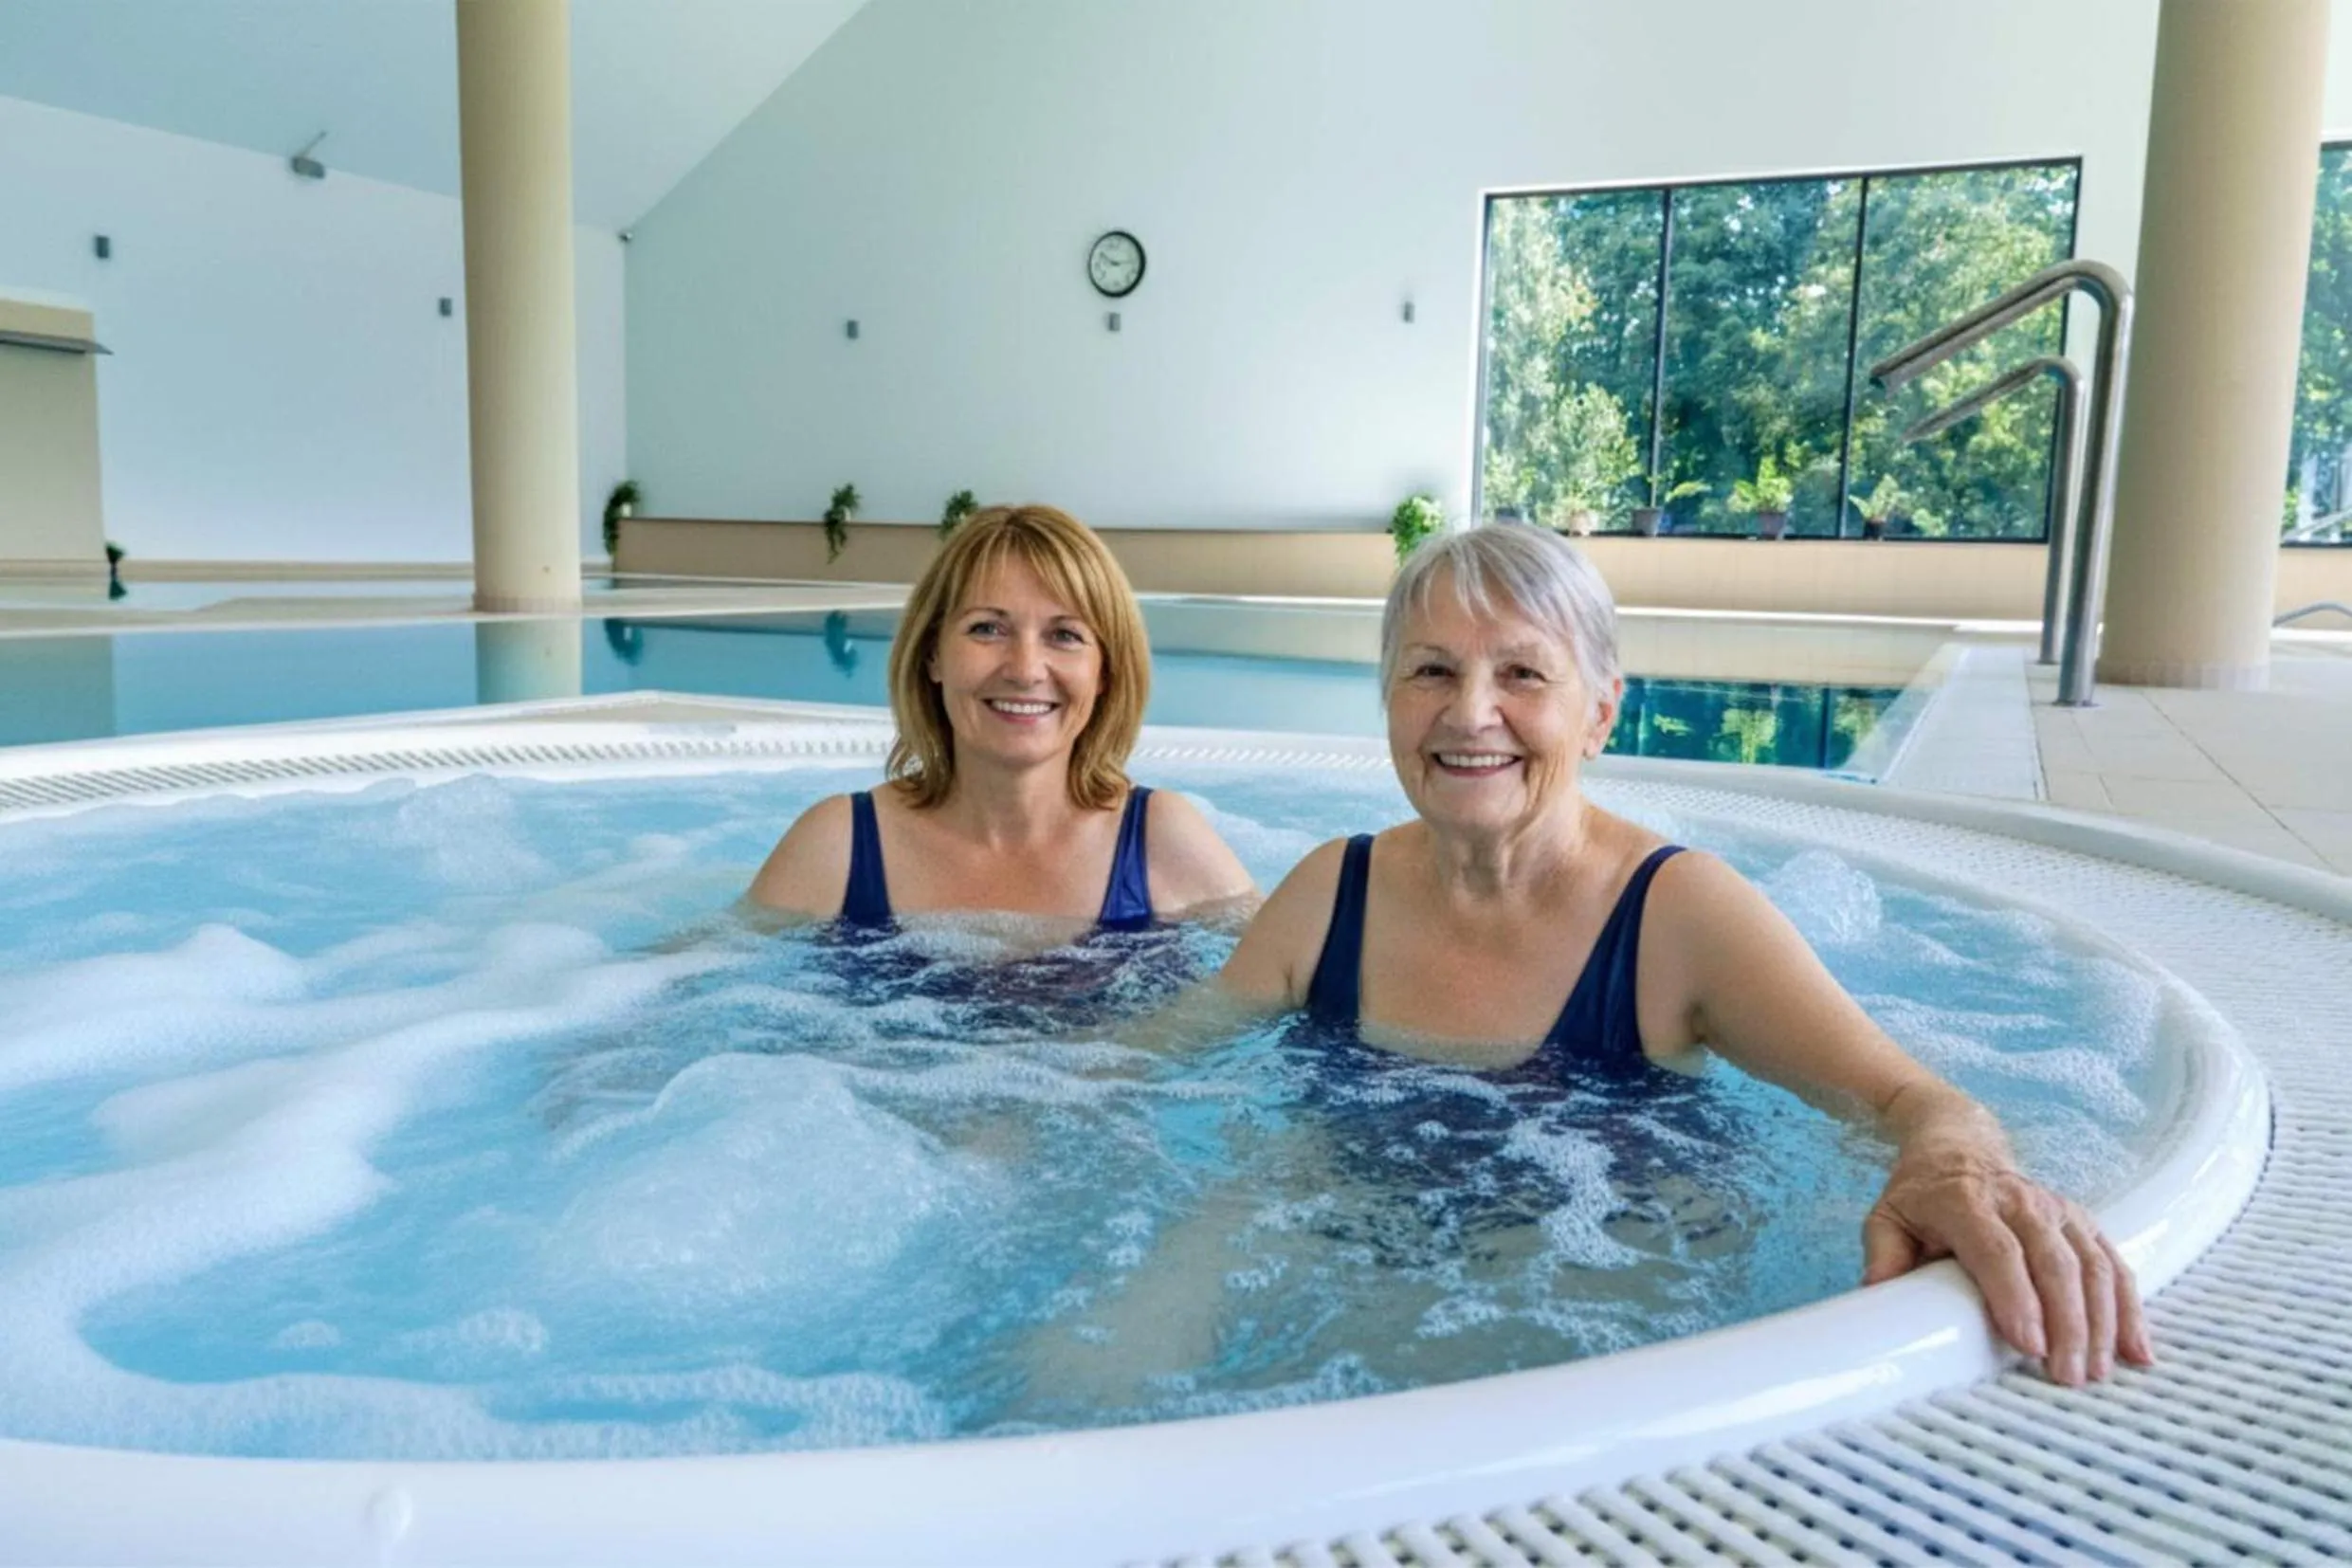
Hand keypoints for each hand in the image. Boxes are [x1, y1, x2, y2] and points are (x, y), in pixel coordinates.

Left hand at [1861, 1144, 2152, 1384]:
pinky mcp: (2083, 1221)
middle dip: (2066, 1323)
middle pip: (2054, 1263)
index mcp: (1966, 1200)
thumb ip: (1884, 1257)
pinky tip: (2139, 1351)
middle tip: (2065, 1376)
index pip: (1997, 1250)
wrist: (1959, 1144)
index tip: (2028, 1344)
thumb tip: (1879, 1301)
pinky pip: (2114, 1263)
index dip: (2015, 1296)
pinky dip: (2131, 1308)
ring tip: (2097, 1373)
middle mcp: (2020, 1201)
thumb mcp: (1887, 1217)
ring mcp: (2058, 1210)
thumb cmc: (1920, 1194)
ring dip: (2102, 1322)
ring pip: (2092, 1265)